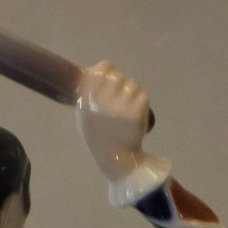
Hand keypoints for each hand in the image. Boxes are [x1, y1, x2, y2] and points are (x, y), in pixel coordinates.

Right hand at [76, 61, 151, 182]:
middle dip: (121, 84)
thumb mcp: (84, 115)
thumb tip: (93, 73)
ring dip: (132, 92)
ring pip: (132, 85)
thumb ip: (88, 94)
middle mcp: (103, 101)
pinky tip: (135, 111)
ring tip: (128, 107)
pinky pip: (142, 95)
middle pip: (119, 76)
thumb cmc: (98, 137)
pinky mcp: (136, 112)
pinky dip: (141, 101)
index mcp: (88, 100)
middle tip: (121, 99)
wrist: (115, 159)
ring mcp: (120, 106)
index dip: (108, 72)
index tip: (109, 83)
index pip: (104, 68)